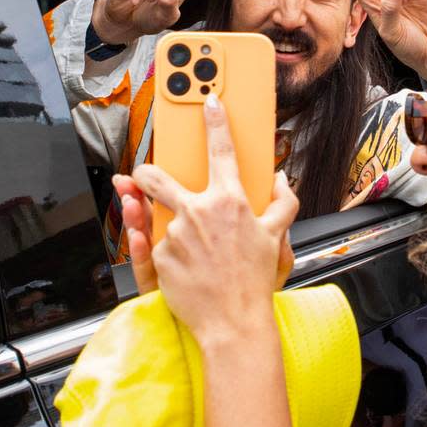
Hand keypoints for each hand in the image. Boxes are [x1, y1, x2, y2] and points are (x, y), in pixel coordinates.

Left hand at [121, 97, 297, 340]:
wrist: (233, 322)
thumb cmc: (254, 281)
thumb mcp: (276, 237)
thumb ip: (282, 203)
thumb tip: (280, 180)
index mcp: (229, 202)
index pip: (221, 151)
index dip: (215, 123)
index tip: (209, 103)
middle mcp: (199, 212)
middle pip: (156, 178)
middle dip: (145, 174)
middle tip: (145, 176)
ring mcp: (176, 234)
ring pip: (155, 216)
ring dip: (156, 219)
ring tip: (172, 235)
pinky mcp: (160, 257)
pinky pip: (159, 248)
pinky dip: (168, 255)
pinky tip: (184, 270)